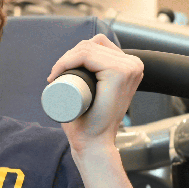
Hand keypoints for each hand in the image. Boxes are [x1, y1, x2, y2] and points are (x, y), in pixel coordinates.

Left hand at [46, 34, 143, 151]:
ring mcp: (129, 67)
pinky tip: (59, 70)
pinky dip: (69, 58)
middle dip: (67, 56)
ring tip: (55, 76)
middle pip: (92, 44)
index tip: (57, 74)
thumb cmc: (91, 121)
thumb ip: (98, 85)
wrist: (95, 143)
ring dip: (65, 57)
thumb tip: (84, 74)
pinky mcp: (120, 72)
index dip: (73, 54)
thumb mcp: (99, 95)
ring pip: (87, 48)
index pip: (98, 45)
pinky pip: (87, 55)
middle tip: (54, 77)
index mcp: (131, 66)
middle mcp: (134, 63)